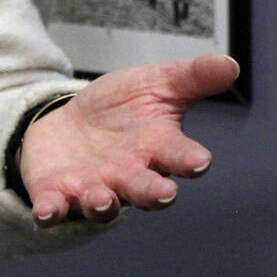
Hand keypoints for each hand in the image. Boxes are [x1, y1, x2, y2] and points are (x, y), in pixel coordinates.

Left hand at [18, 53, 237, 226]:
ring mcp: (95, 187)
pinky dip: (51, 212)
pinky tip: (46, 212)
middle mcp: (130, 175)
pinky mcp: (58, 192)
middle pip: (146, 190)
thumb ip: (192, 77)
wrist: (72, 121)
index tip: (199, 161)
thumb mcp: (157, 83)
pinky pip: (56, 208)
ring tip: (102, 198)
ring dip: (103, 204)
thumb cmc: (124, 108)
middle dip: (154, 193)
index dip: (190, 160)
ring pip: (103, 204)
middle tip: (163, 194)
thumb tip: (230, 63)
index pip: (180, 157)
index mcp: (158, 148)